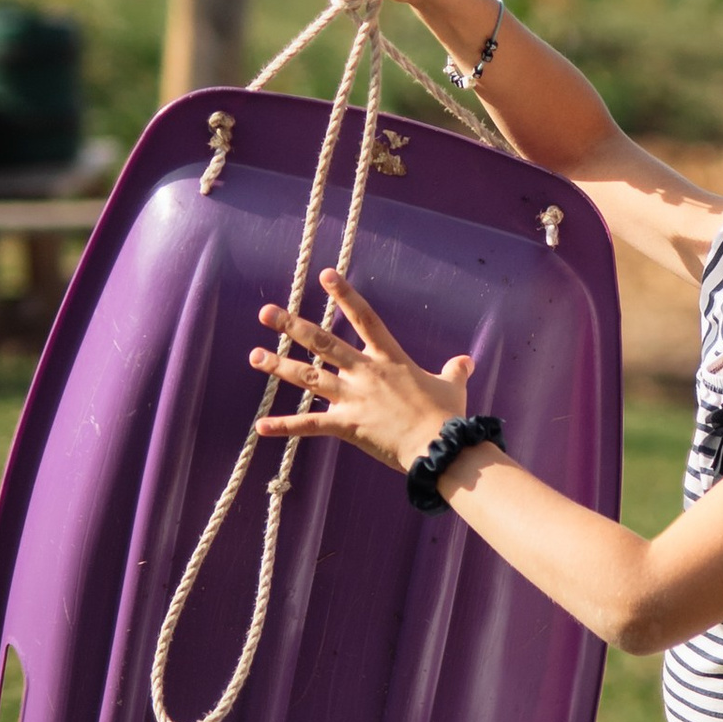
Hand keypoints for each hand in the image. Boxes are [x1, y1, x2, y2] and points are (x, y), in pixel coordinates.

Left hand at [250, 269, 472, 476]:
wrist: (440, 446)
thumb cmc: (448, 417)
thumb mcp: (453, 387)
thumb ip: (455, 371)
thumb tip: (468, 361)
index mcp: (389, 358)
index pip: (365, 318)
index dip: (345, 295)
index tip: (326, 275)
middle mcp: (366, 372)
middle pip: (322, 343)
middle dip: (292, 326)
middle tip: (265, 313)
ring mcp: (354, 397)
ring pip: (309, 377)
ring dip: (279, 366)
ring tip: (255, 356)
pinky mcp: (347, 425)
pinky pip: (310, 425)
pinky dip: (285, 427)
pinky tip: (260, 427)